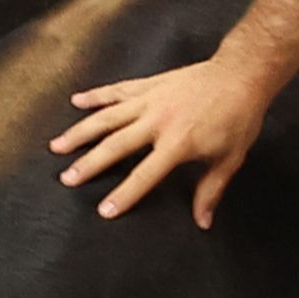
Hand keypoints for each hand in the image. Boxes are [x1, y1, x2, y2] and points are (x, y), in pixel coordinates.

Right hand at [50, 52, 279, 226]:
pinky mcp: (150, 84)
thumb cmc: (238, 119)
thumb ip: (210, 191)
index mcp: (178, 143)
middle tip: (66, 178)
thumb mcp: (229, 159)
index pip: (145, 174)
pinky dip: (96, 95)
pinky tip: (75, 101)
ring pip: (108, 116)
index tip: (104, 210)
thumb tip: (202, 222)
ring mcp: (150, 99)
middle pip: (115, 145)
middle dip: (89, 163)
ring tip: (57, 145)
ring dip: (80, 131)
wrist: (241, 75)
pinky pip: (117, 90)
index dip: (125, 194)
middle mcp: (158, 120)